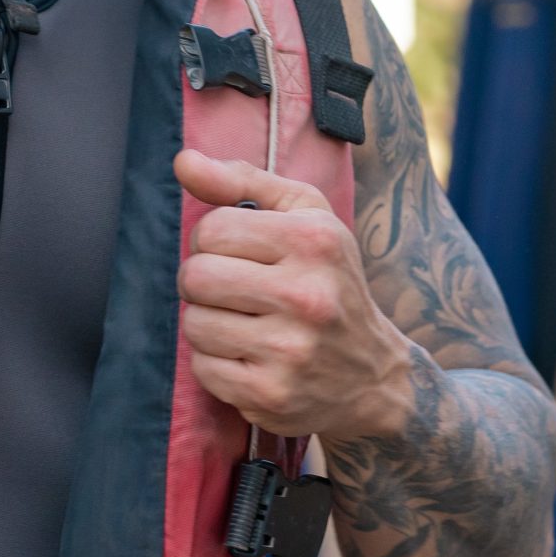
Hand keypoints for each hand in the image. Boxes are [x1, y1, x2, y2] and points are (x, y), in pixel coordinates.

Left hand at [174, 150, 420, 442]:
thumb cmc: (329, 282)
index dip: (213, 241)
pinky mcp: (271, 396)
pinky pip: (203, 369)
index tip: (238, 254)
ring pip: (194, 324)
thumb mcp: (305, 217)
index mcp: (315, 241)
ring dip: (207, 323)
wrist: (372, 376)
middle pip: (195, 277)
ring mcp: (290, 351)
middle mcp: (307, 295)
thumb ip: (242, 181)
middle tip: (232, 290)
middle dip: (203, 282)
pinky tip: (248, 356)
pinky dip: (215, 362)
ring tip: (242, 323)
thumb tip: (183, 160)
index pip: (212, 229)